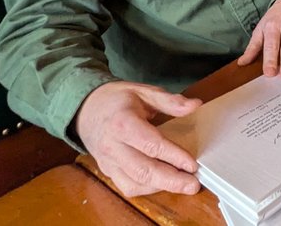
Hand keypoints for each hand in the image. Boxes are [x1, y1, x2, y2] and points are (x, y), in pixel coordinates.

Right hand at [75, 81, 201, 196]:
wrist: (86, 109)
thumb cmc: (116, 100)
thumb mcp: (143, 91)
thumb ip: (169, 101)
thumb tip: (194, 105)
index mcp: (122, 123)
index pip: (151, 145)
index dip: (174, 156)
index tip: (193, 164)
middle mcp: (113, 146)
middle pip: (143, 170)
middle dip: (171, 181)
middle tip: (193, 184)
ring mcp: (109, 161)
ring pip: (134, 183)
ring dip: (161, 187)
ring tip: (183, 185)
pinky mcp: (108, 171)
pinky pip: (127, 187)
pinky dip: (147, 189)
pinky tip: (163, 184)